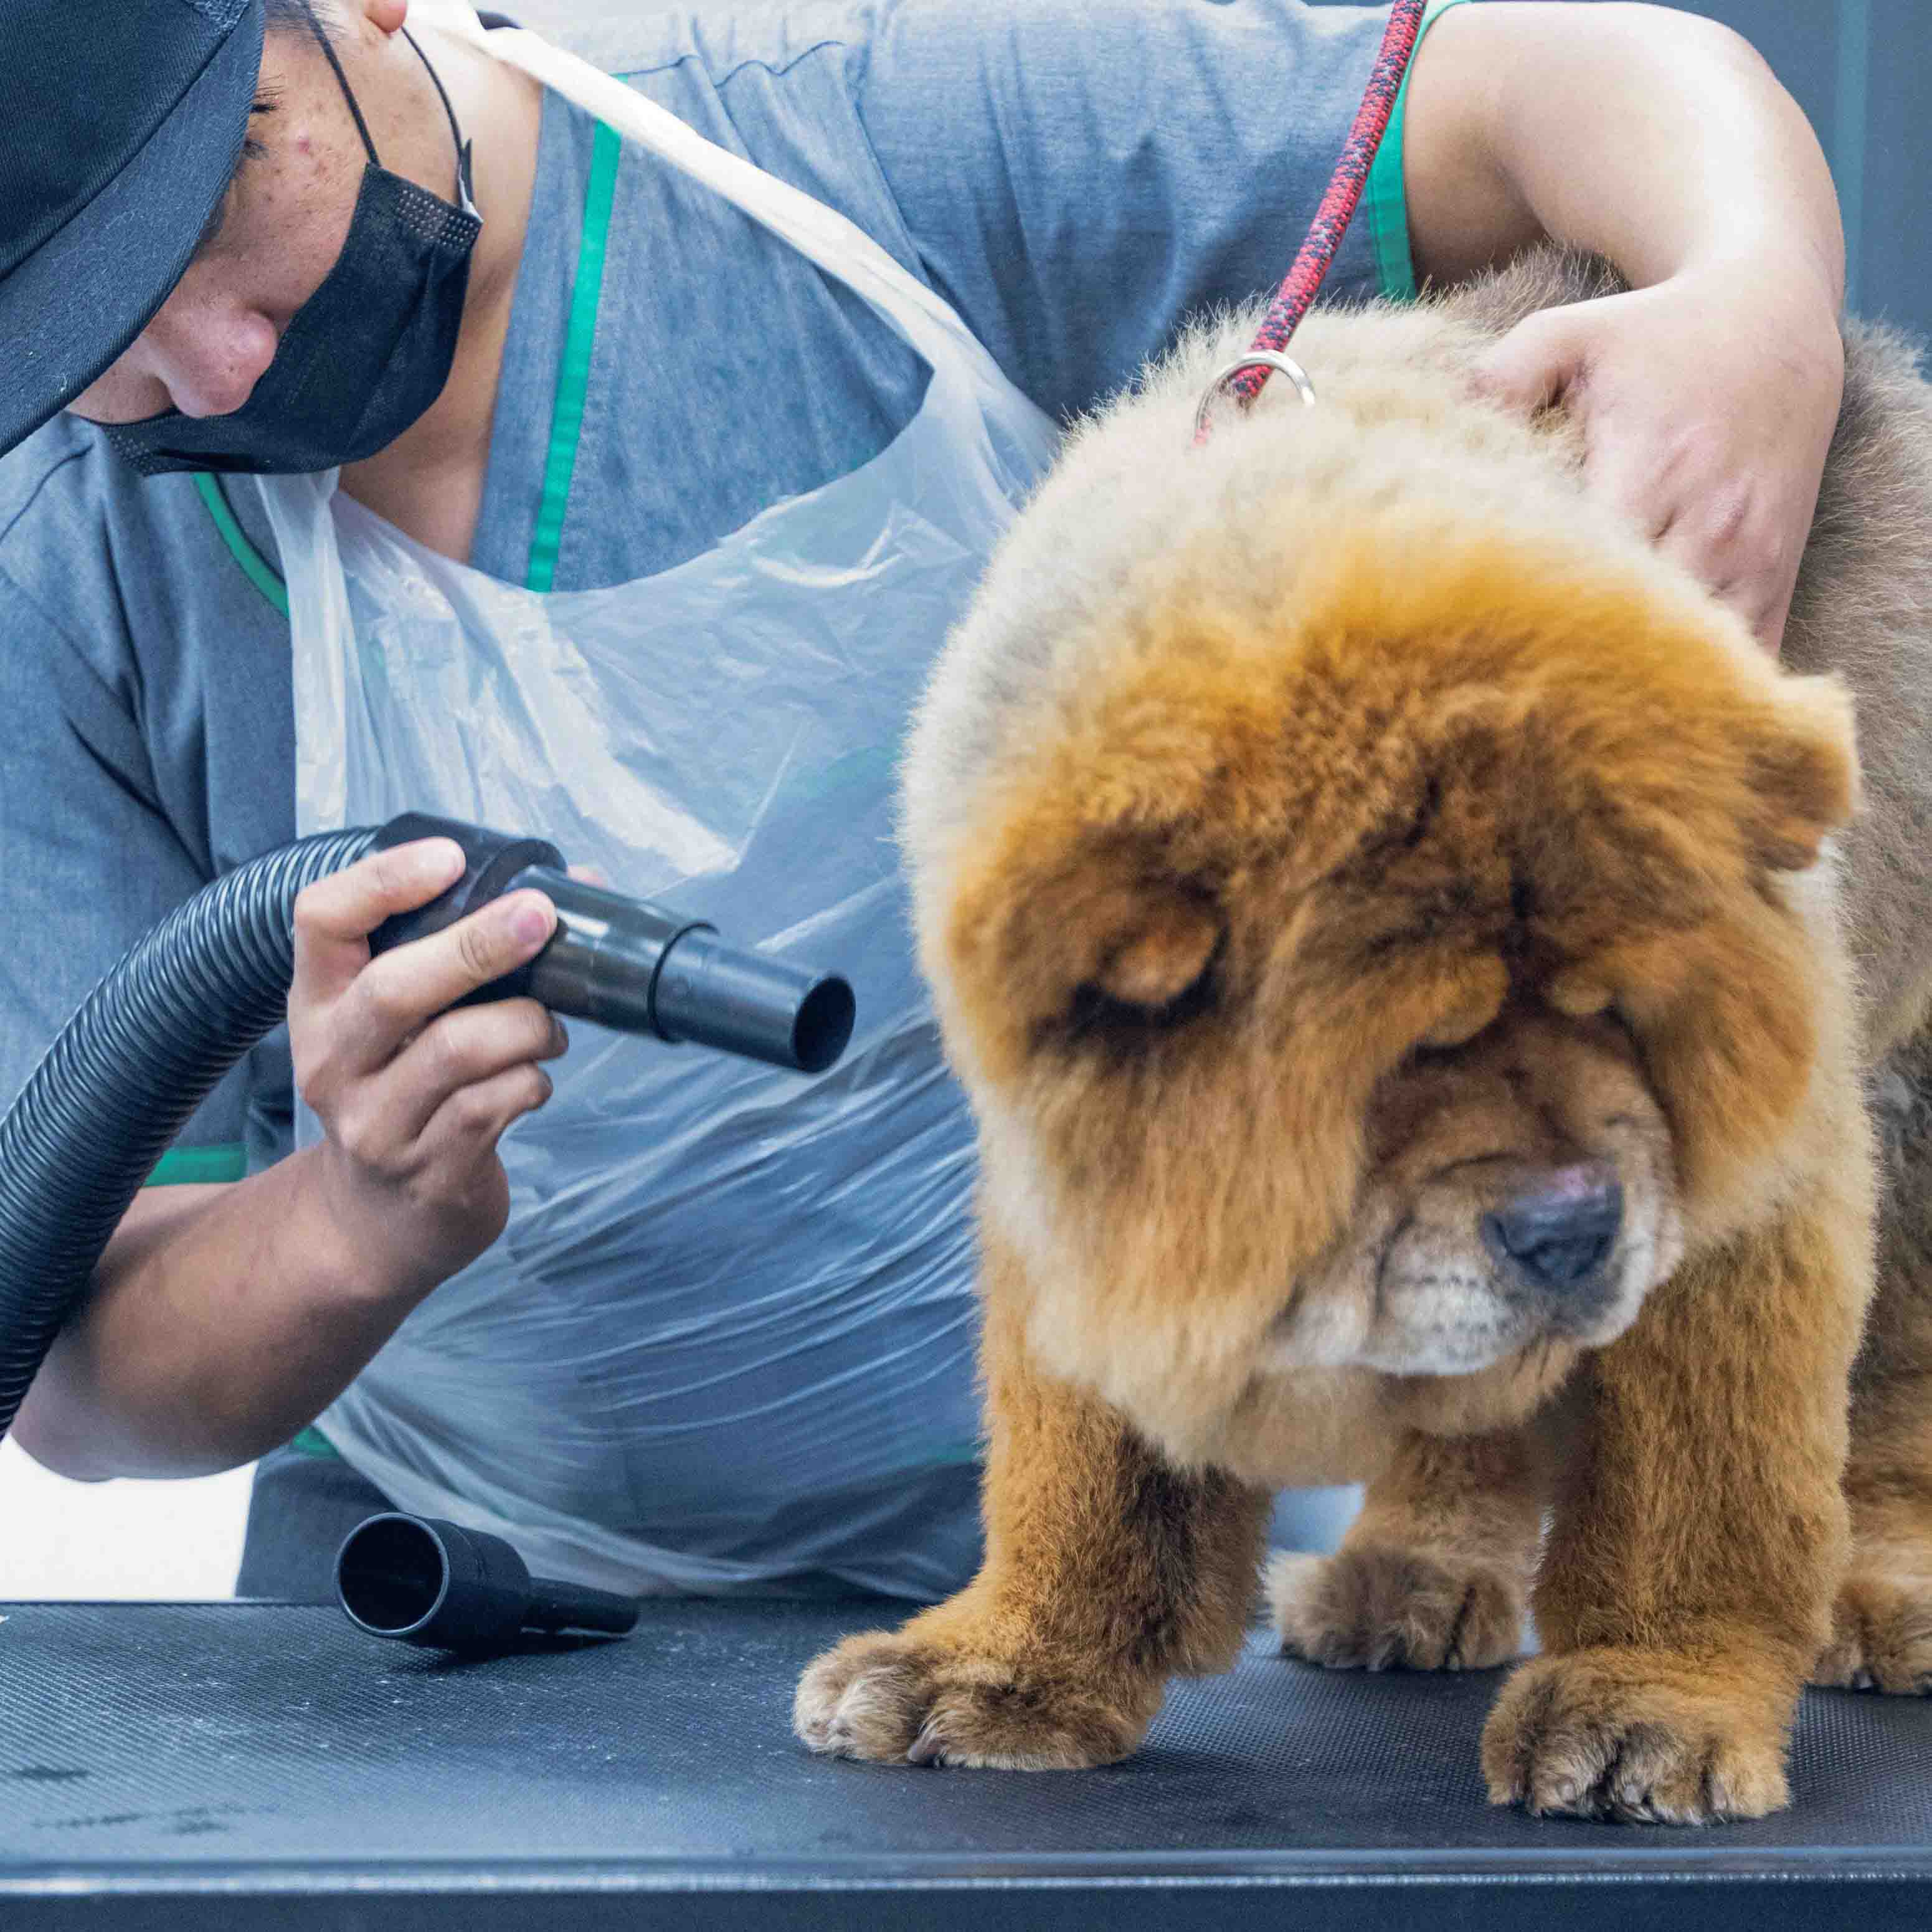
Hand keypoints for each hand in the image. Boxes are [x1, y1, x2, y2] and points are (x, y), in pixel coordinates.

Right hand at [287, 836, 569, 1296]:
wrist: (375, 1224)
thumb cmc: (405, 1093)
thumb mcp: (401, 1024)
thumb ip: (466, 953)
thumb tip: (583, 887)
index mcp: (319, 1002)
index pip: (321, 918)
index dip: (383, 878)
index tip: (452, 858)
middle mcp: (333, 1059)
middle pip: (396, 986)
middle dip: (478, 944)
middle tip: (542, 918)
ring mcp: (375, 1121)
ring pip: (458, 1048)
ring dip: (528, 1024)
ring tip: (550, 1028)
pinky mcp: (428, 1169)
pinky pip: (493, 1104)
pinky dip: (533, 1080)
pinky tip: (536, 1079)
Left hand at [1469, 260, 1843, 656]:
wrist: (1776, 325)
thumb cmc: (1655, 337)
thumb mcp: (1572, 334)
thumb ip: (1502, 377)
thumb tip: (1439, 427)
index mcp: (1653, 469)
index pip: (1587, 569)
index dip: (1533, 606)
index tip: (1481, 625)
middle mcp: (1710, 526)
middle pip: (1634, 627)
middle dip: (1574, 654)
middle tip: (1506, 677)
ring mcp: (1752, 563)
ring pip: (1692, 657)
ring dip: (1632, 678)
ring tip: (1566, 696)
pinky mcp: (1776, 584)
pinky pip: (1742, 663)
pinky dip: (1694, 683)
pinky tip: (1634, 689)